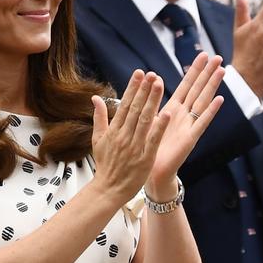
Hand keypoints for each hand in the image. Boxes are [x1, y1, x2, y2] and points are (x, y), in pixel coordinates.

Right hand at [90, 71, 167, 203]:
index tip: (139, 73)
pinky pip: (153, 139)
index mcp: (114, 130)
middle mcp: (124, 135)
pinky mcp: (145, 157)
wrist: (109, 189)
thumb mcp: (98, 139)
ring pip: (145, 120)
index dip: (133, 88)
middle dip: (144, 90)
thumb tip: (95, 98)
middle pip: (136, 108)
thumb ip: (99, 117)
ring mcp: (135, 146)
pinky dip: (159, 127)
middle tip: (152, 74)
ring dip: (153, 101)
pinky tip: (167, 114)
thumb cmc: (105, 164)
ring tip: (159, 85)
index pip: (125, 104)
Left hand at [146, 53, 226, 197]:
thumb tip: (150, 78)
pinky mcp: (190, 138)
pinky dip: (210, 111)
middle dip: (207, 73)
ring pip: (202, 101)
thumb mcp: (148, 118)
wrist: (152, 170)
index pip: (186, 85)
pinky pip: (202, 122)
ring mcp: (189, 125)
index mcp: (173, 109)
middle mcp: (184, 115)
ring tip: (221, 70)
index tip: (202, 55)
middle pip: (198, 89)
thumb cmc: (150, 146)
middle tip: (218, 56)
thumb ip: (150, 100)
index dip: (194, 70)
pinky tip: (219, 99)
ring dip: (212, 85)